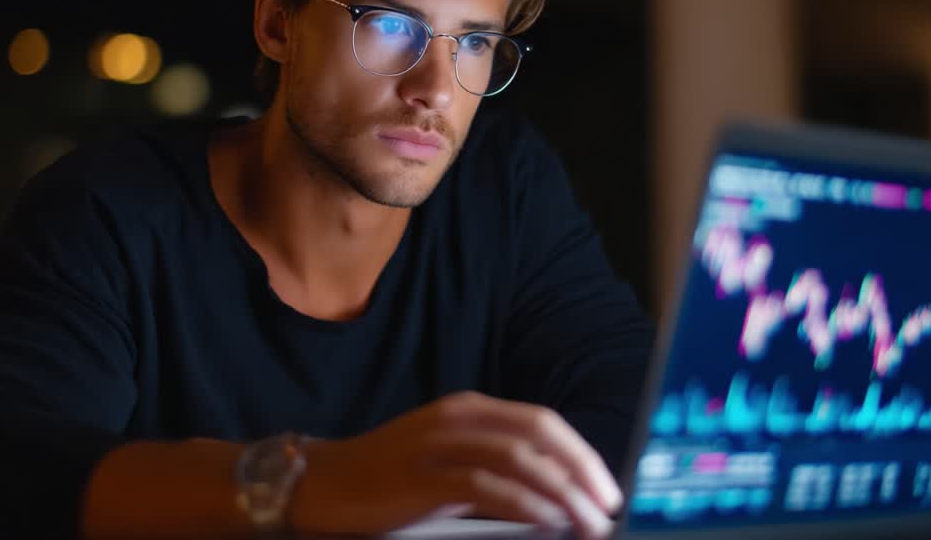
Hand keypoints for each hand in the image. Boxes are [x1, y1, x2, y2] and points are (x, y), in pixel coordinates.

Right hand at [287, 391, 622, 538]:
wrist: (322, 484)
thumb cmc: (392, 478)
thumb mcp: (451, 464)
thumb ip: (499, 470)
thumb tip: (558, 496)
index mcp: (471, 409)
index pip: (541, 421)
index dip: (581, 452)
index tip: (608, 486)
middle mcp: (458, 417)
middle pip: (538, 431)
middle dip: (581, 468)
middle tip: (608, 505)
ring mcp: (437, 444)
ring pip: (517, 457)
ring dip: (561, 491)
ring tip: (587, 522)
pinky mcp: (420, 477)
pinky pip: (484, 485)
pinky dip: (523, 503)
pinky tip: (546, 521)